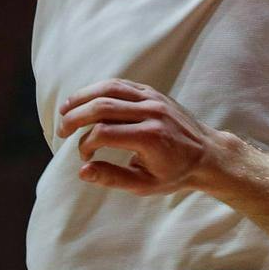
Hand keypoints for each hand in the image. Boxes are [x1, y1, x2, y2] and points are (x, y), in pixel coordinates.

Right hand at [56, 79, 233, 195]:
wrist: (207, 154)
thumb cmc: (175, 173)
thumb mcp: (145, 185)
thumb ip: (112, 177)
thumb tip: (82, 171)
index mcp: (149, 137)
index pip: (103, 133)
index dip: (85, 145)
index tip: (83, 157)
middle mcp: (150, 112)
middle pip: (102, 105)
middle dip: (75, 117)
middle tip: (61, 131)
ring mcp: (152, 98)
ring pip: (109, 87)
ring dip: (82, 97)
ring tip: (65, 110)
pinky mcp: (152, 91)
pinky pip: (120, 83)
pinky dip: (99, 89)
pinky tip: (86, 99)